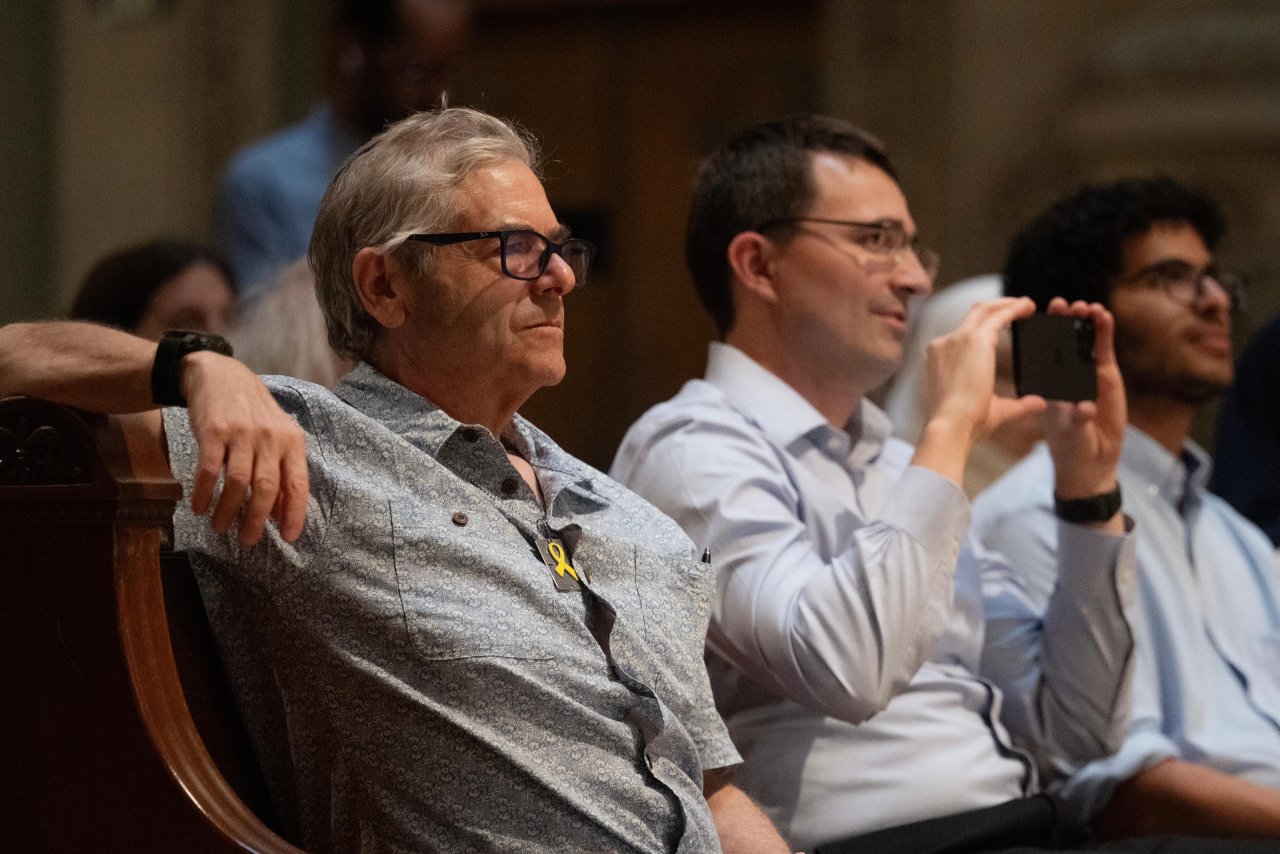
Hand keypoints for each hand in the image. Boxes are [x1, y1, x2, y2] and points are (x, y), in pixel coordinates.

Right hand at [182, 352, 308, 545]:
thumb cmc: (253, 413)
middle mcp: (271, 437)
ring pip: (238, 482)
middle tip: (248, 541)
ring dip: (228, 510)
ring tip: (221, 528)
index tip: (288, 537)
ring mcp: (242, 433)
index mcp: (292, 441)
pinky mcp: (214, 431)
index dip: (295, 513)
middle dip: (257, 519)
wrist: (220, 375)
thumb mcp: (277, 437)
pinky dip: (205, 493)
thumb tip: (279, 514)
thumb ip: (281, 472)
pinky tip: (199, 508)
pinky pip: (210, 469)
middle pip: (267, 487)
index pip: (298, 483)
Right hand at [924, 297, 1046, 443]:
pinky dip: (1014, 309)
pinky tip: (1028, 308)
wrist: (953, 425)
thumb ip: (1017, 404)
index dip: (985, 324)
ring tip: (1027, 304)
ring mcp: (958, 339)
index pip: (964, 332)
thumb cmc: (966, 424)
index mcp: (941, 358)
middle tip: (1020, 306)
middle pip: (973, 314)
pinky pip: (998, 316)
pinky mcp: (975, 339)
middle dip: (997, 306)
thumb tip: (1038, 402)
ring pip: (984, 309)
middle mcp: (945, 344)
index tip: (1003, 323)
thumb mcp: (995, 410)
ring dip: (1007, 304)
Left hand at [1042, 298, 1126, 500]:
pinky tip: (1104, 316)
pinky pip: (1103, 350)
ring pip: (1083, 342)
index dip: (1041, 336)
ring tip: (1085, 307)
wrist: (1092, 460)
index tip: (1035, 318)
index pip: (1042, 355)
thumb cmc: (1072, 446)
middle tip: (1062, 304)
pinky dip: (1103, 333)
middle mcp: (1065, 375)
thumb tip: (1085, 407)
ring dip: (1083, 323)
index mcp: (1047, 384)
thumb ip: (1079, 418)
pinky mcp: (1106, 376)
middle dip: (1063, 322)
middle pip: (1063, 342)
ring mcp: (1086, 373)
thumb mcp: (1072, 432)